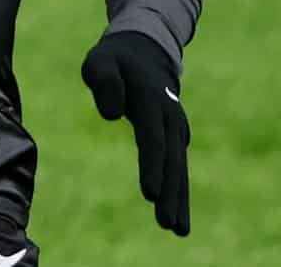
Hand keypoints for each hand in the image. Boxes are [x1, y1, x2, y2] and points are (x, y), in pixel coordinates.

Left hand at [81, 31, 189, 235]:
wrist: (146, 49)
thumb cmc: (115, 59)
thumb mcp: (100, 61)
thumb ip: (104, 81)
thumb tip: (112, 114)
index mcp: (151, 97)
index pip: (152, 137)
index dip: (152, 165)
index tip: (150, 194)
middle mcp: (170, 114)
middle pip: (170, 158)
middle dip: (169, 191)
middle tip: (166, 223)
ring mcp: (176, 126)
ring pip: (179, 167)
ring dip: (179, 198)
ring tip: (177, 230)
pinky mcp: (175, 136)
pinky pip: (178, 167)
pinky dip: (180, 192)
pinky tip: (179, 220)